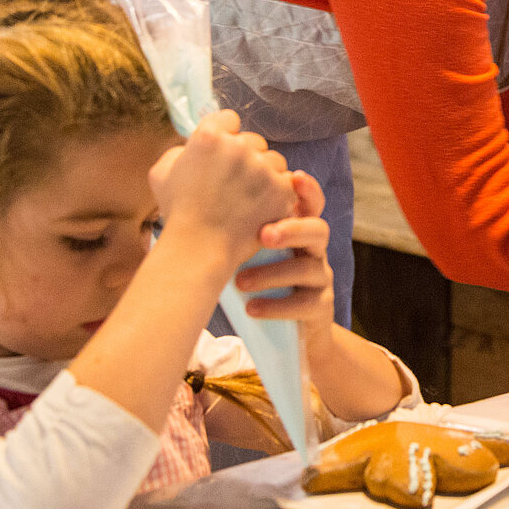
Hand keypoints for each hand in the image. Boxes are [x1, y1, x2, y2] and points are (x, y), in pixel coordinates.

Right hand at [149, 110, 296, 265]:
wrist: (199, 249)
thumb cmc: (178, 213)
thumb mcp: (162, 174)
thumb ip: (180, 150)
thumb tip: (194, 143)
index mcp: (209, 137)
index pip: (228, 119)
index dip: (225, 136)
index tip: (221, 156)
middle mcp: (238, 147)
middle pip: (253, 140)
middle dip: (246, 157)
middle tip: (233, 183)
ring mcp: (262, 168)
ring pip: (273, 160)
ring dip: (265, 174)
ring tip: (247, 198)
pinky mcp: (281, 189)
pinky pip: (287, 181)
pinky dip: (277, 193)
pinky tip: (261, 206)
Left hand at [233, 171, 336, 345]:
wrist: (285, 331)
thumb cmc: (259, 280)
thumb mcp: (250, 252)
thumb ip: (235, 227)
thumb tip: (187, 197)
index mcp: (298, 230)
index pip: (311, 204)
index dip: (308, 190)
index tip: (292, 177)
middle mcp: (315, 250)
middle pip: (319, 230)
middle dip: (293, 229)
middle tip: (263, 235)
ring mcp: (321, 279)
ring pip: (309, 268)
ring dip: (274, 272)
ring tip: (240, 282)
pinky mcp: (320, 307)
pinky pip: (306, 304)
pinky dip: (277, 306)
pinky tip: (251, 308)